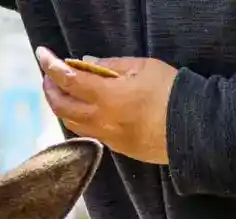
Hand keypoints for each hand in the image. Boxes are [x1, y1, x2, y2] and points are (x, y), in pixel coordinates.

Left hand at [35, 48, 174, 165]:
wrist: (193, 129)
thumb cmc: (172, 92)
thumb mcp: (144, 67)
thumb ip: (111, 66)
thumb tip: (87, 63)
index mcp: (106, 97)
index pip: (67, 79)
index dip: (51, 66)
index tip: (42, 54)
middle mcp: (99, 119)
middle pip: (60, 105)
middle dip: (49, 88)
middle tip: (50, 74)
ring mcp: (105, 136)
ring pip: (69, 122)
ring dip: (60, 105)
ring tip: (62, 90)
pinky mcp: (114, 147)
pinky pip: (85, 131)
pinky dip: (75, 117)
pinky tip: (80, 108)